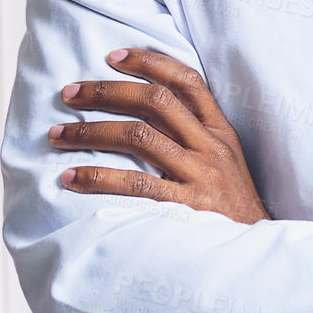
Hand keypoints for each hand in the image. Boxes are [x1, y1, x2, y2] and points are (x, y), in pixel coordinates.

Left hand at [48, 49, 269, 224]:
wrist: (255, 255)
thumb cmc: (231, 208)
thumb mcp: (226, 163)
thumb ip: (196, 136)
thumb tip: (147, 112)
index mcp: (220, 132)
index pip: (186, 81)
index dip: (149, 62)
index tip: (112, 56)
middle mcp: (211, 147)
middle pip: (155, 101)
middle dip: (106, 91)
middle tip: (69, 94)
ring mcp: (199, 176)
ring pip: (139, 136)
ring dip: (91, 131)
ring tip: (56, 135)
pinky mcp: (186, 208)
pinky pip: (135, 185)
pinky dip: (98, 178)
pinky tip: (71, 178)